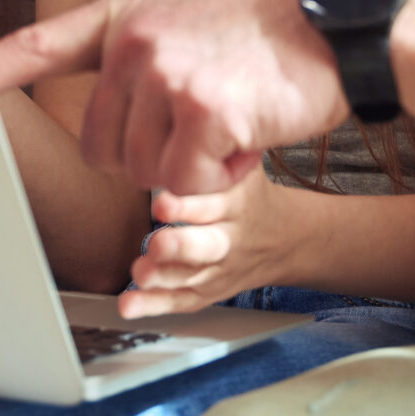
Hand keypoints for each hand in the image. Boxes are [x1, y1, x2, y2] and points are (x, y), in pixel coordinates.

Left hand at [0, 0, 347, 193]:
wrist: (338, 20)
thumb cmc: (271, 31)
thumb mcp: (188, 17)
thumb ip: (141, 54)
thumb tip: (112, 111)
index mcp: (126, 17)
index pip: (44, 45)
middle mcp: (134, 42)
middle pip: (103, 148)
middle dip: (149, 158)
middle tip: (201, 126)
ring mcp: (164, 73)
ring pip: (143, 172)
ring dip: (190, 168)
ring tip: (231, 120)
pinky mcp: (200, 109)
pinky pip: (186, 183)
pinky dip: (219, 177)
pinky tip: (248, 136)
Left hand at [120, 167, 306, 318]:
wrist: (286, 238)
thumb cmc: (249, 194)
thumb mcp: (243, 167)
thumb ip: (215, 149)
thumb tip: (183, 109)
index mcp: (239, 203)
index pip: (216, 203)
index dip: (189, 204)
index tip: (161, 201)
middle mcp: (230, 238)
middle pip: (207, 246)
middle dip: (180, 247)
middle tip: (155, 244)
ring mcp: (218, 269)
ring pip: (192, 278)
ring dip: (164, 278)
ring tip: (139, 273)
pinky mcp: (207, 291)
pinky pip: (181, 301)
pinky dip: (154, 305)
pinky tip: (129, 304)